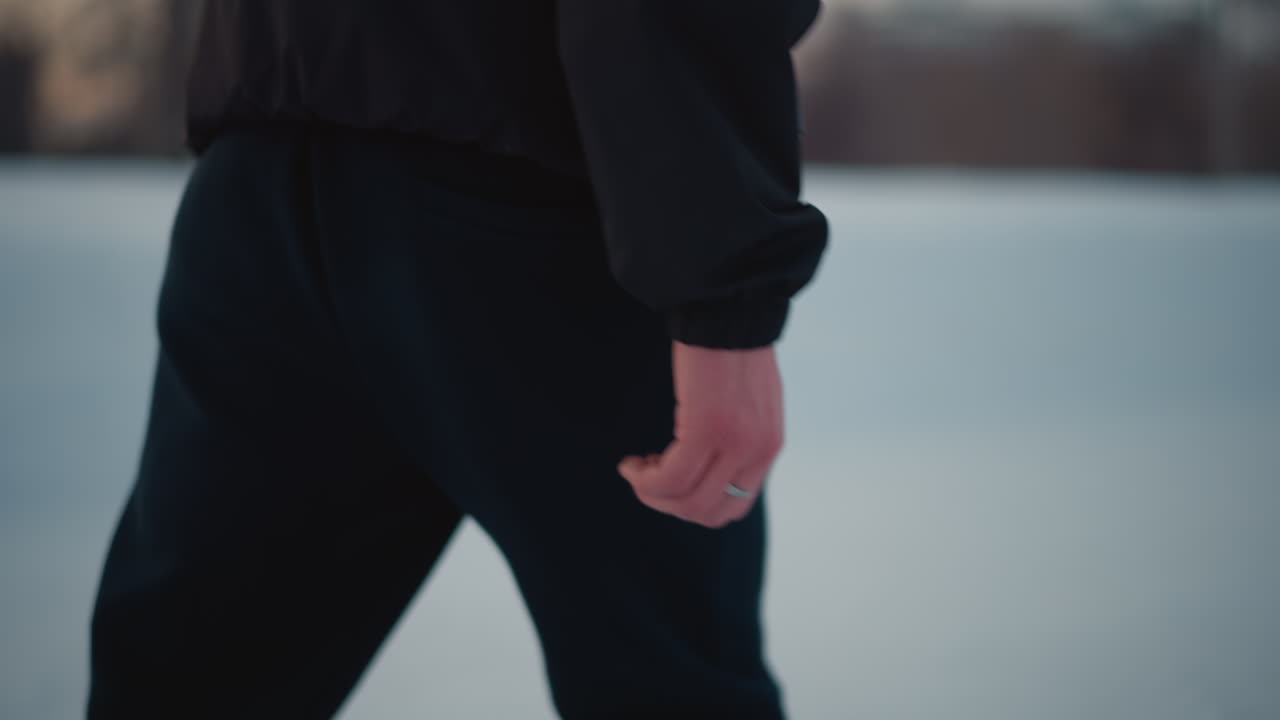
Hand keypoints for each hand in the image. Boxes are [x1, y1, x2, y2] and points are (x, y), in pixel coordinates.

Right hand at [618, 340, 783, 527]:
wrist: (728, 307)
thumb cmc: (731, 345)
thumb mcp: (748, 400)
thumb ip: (739, 433)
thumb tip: (709, 459)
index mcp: (768, 446)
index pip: (735, 504)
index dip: (695, 504)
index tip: (670, 479)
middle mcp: (758, 451)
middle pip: (708, 512)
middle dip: (669, 505)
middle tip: (646, 477)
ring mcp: (736, 443)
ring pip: (687, 502)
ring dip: (652, 495)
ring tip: (636, 469)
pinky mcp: (708, 428)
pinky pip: (671, 478)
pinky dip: (645, 479)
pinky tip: (631, 462)